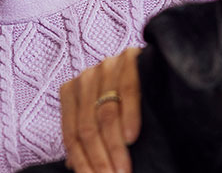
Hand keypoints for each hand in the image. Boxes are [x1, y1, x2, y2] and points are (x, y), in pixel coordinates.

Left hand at [59, 47, 140, 172]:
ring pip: (106, 114)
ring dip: (115, 147)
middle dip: (99, 159)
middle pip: (87, 126)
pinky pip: (128, 91)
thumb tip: (72, 164)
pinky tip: (131, 137)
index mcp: (71, 91)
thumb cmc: (121, 97)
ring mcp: (107, 66)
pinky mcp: (129, 59)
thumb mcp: (99, 115)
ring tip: (123, 169)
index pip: (72, 133)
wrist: (150, 64)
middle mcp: (85, 77)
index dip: (82, 161)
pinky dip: (129, 116)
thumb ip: (85, 136)